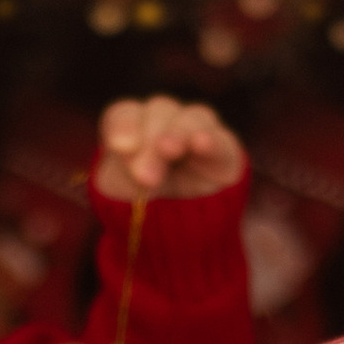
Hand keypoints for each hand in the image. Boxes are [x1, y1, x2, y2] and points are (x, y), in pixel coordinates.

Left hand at [95, 96, 246, 203]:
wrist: (175, 231)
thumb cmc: (141, 204)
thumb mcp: (123, 192)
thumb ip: (126, 170)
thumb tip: (133, 156)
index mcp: (134, 126)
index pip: (125, 115)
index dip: (123, 127)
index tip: (119, 147)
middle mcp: (166, 121)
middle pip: (159, 112)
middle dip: (150, 141)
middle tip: (145, 175)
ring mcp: (198, 130)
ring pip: (191, 117)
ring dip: (178, 133)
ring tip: (169, 150)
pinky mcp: (224, 152)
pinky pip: (221, 140)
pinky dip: (211, 140)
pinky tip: (201, 144)